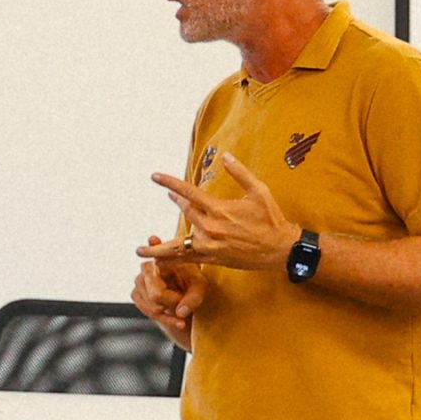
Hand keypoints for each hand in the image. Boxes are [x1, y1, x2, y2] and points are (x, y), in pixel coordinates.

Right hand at [131, 237, 205, 347]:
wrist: (184, 283)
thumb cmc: (192, 280)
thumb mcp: (200, 287)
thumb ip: (193, 298)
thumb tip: (180, 313)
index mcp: (161, 259)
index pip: (160, 283)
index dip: (170, 297)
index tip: (181, 303)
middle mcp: (146, 268)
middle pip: (155, 297)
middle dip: (172, 304)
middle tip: (184, 301)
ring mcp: (139, 281)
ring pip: (152, 307)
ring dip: (169, 312)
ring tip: (181, 306)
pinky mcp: (136, 293)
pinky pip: (146, 311)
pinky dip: (163, 319)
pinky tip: (175, 319)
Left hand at [135, 153, 298, 269]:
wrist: (280, 249)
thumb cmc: (271, 219)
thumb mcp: (259, 191)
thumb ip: (240, 173)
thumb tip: (226, 156)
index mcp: (219, 209)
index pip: (188, 193)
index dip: (169, 183)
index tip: (155, 176)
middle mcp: (211, 228)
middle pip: (184, 213)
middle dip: (175, 202)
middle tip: (168, 195)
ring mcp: (210, 245)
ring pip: (179, 245)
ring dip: (158, 248)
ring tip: (140, 250)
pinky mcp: (214, 259)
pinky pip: (189, 260)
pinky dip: (174, 261)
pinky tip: (160, 264)